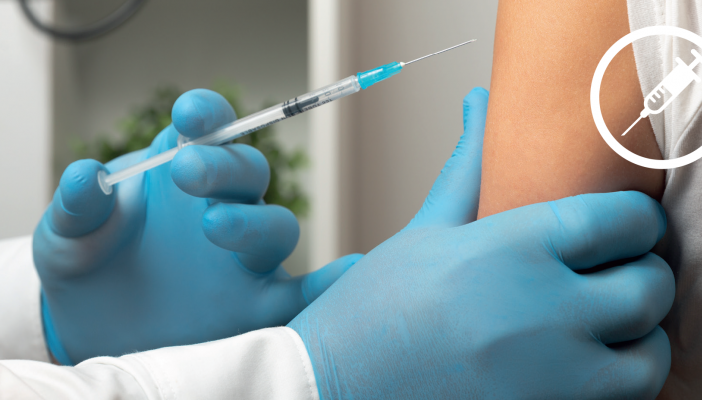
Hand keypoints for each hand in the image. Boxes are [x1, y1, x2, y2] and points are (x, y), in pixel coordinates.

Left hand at [34, 89, 360, 364]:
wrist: (98, 328)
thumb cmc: (89, 269)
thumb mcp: (67, 237)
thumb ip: (77, 208)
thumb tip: (87, 177)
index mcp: (183, 174)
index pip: (209, 131)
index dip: (207, 116)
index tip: (188, 115)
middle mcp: (223, 206)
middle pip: (248, 173)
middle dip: (223, 165)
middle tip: (185, 171)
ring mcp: (244, 257)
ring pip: (276, 227)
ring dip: (253, 221)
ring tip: (213, 226)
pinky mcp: (255, 303)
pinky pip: (302, 293)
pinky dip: (329, 284)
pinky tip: (347, 275)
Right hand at [288, 88, 673, 398]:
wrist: (336, 390)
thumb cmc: (375, 312)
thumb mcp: (427, 231)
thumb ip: (471, 167)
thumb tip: (480, 102)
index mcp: (514, 248)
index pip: (627, 220)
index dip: (637, 220)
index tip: (624, 226)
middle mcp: (543, 312)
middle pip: (650, 284)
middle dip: (641, 275)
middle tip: (613, 275)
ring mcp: (552, 378)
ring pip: (649, 352)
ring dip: (636, 335)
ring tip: (600, 325)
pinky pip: (625, 399)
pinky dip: (617, 381)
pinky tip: (581, 364)